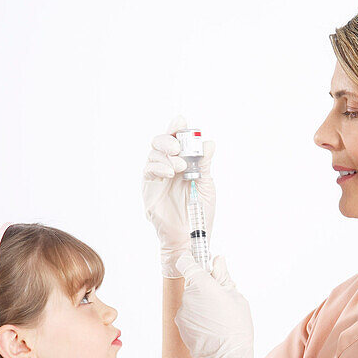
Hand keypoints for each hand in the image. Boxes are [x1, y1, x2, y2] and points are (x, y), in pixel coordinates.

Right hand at [142, 114, 215, 277]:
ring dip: (166, 156)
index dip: (176, 127)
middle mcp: (167, 166)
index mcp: (183, 162)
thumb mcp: (206, 185)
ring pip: (153, 154)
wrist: (190, 236)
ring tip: (180, 167)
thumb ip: (205, 164)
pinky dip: (158, 168)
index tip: (181, 121)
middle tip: (178, 147)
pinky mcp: (149, 189)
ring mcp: (156, 177)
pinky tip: (169, 174)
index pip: (176, 139)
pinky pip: (148, 171)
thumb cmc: (199, 213)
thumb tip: (209, 143)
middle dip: (168, 139)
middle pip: (160, 142)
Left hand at [174, 251, 258, 357]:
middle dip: (206, 288)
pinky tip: (213, 329)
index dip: (194, 259)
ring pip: (192, 301)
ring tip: (220, 319)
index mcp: (202, 285)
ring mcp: (182, 313)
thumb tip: (217, 260)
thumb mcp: (236, 298)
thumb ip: (224, 277)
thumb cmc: (236, 328)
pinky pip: (190, 316)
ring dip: (203, 305)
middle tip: (223, 300)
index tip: (201, 261)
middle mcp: (187, 296)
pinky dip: (199, 319)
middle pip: (194, 284)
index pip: (186, 261)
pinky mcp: (180, 327)